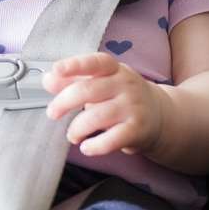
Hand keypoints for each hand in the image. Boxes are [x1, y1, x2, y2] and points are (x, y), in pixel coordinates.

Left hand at [43, 52, 164, 156]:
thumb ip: (73, 81)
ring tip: (72, 136)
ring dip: (77, 129)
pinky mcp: (137, 129)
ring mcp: (133, 107)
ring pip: (96, 117)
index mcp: (114, 70)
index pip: (95, 62)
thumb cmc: (122, 97)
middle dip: (64, 103)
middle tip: (52, 114)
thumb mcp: (101, 83)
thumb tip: (47, 79)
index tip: (57, 69)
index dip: (75, 65)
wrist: (160, 115)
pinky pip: (111, 139)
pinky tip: (87, 147)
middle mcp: (126, 85)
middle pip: (88, 91)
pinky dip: (95, 146)